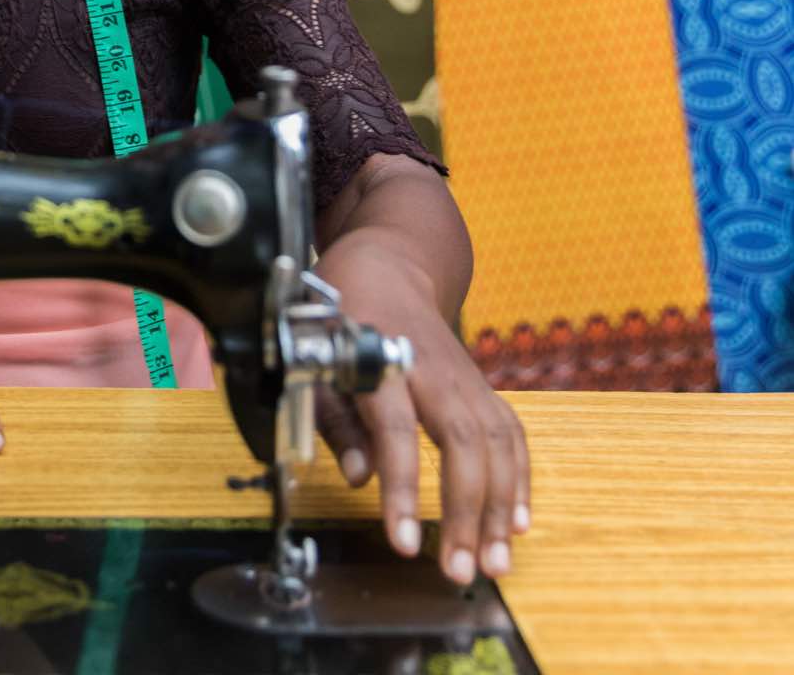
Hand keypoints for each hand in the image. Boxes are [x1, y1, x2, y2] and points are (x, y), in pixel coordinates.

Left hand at [313, 248, 531, 586]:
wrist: (389, 263)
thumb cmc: (341, 313)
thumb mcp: (313, 355)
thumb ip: (334, 418)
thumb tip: (358, 477)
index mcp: (382, 361)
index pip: (396, 432)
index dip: (403, 489)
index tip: (403, 541)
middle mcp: (432, 369)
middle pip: (461, 443)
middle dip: (467, 512)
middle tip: (460, 570)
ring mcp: (464, 376)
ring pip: (495, 442)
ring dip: (500, 507)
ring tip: (495, 561)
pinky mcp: (482, 385)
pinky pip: (511, 434)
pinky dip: (520, 478)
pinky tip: (517, 520)